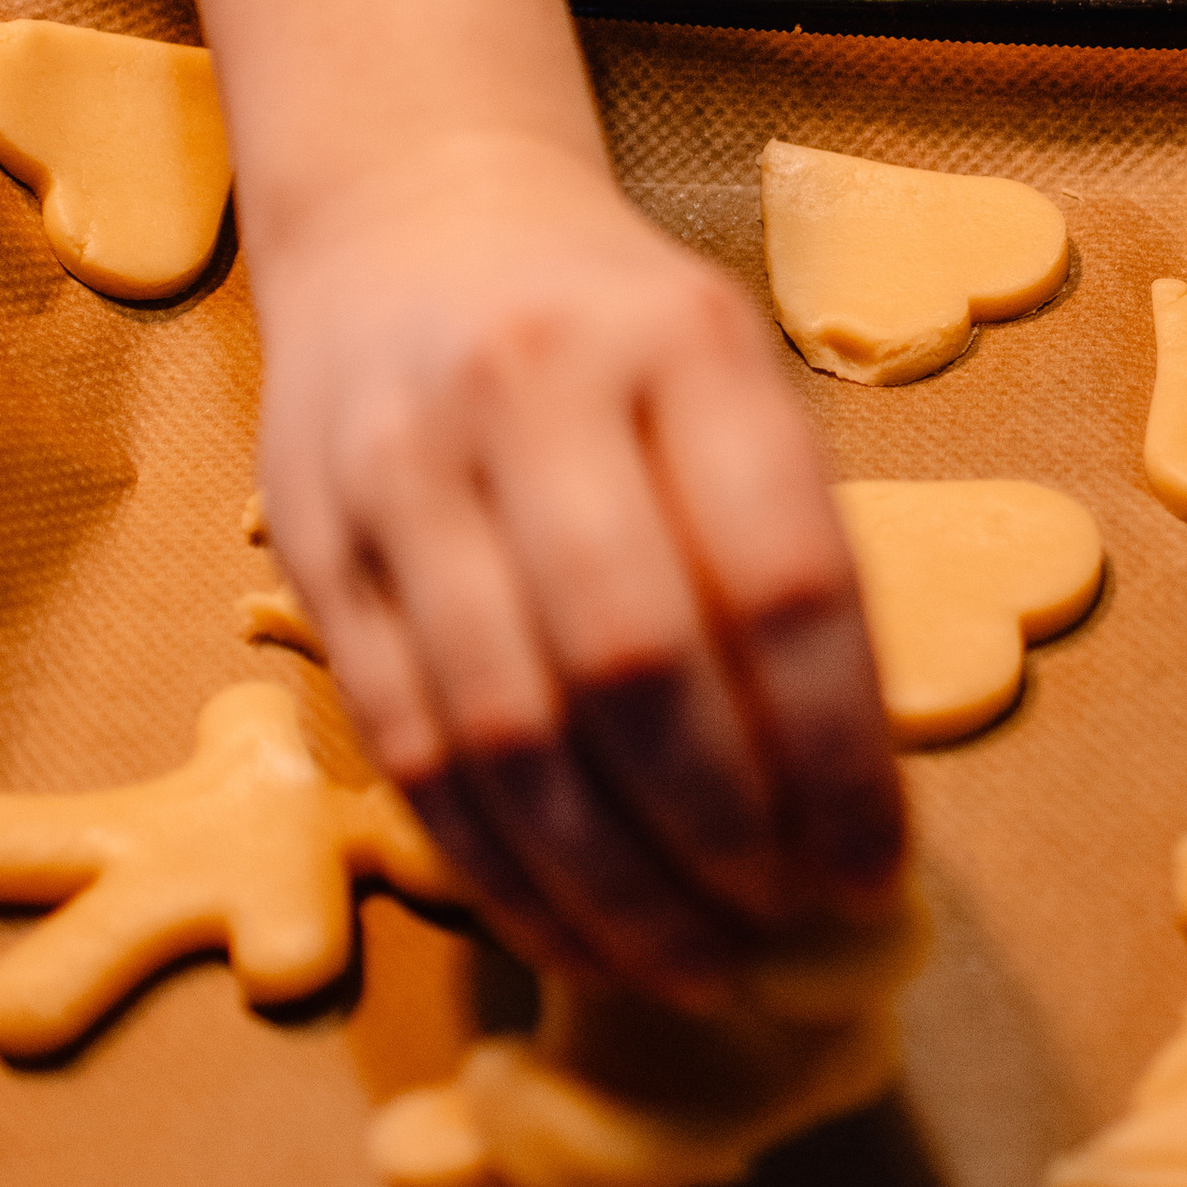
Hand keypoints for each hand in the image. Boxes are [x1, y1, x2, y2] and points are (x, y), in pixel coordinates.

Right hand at [250, 132, 904, 1006]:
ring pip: (506, 735)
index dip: (835, 752)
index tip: (873, 865)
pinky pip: (409, 751)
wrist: (412, 222)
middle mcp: (532, 393)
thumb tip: (849, 799)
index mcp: (683, 343)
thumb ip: (786, 558)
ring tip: (690, 965)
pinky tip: (573, 929)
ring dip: (609, 886)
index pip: (781, 581)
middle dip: (719, 834)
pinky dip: (500, 869)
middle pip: (633, 668)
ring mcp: (403, 472)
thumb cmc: (618, 339)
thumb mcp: (733, 387)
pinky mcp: (313, 554)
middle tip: (778, 925)